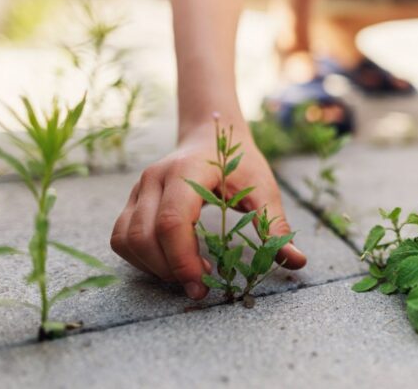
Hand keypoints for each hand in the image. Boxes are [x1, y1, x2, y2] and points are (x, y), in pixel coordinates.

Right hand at [110, 119, 306, 299]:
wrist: (211, 131)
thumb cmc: (239, 160)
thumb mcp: (263, 187)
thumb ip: (276, 224)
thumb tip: (296, 261)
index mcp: (187, 171)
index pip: (173, 221)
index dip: (183, 259)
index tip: (203, 284)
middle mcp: (154, 178)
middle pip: (144, 235)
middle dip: (169, 269)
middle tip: (199, 286)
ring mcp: (138, 188)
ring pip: (127, 239)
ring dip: (153, 267)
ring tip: (186, 273)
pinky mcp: (132, 200)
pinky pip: (121, 237)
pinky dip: (140, 259)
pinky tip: (169, 263)